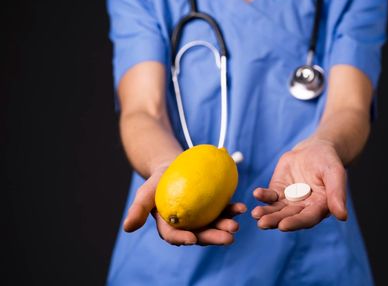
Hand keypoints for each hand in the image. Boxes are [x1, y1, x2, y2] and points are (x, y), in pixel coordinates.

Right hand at [124, 169, 246, 245]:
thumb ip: (137, 209)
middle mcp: (188, 226)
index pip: (175, 236)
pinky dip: (232, 210)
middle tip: (229, 236)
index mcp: (170, 227)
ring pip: (215, 225)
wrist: (173, 166)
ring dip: (226, 225)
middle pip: (201, 234)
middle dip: (215, 237)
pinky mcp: (213, 207)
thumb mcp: (145, 192)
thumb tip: (127, 228)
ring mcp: (203, 218)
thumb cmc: (157, 180)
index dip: (183, 238)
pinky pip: (224, 210)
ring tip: (237, 224)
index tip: (193, 238)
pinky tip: (241, 207)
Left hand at [251, 138, 347, 230]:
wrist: (315, 149)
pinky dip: (263, 196)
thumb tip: (342, 216)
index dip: (295, 222)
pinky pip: (269, 196)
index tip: (283, 226)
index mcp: (319, 208)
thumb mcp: (335, 173)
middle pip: (288, 217)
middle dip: (275, 221)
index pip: (307, 218)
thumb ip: (337, 194)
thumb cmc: (328, 161)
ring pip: (276, 210)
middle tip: (262, 223)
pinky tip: (257, 194)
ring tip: (255, 214)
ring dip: (266, 213)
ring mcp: (289, 200)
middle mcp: (303, 208)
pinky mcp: (278, 191)